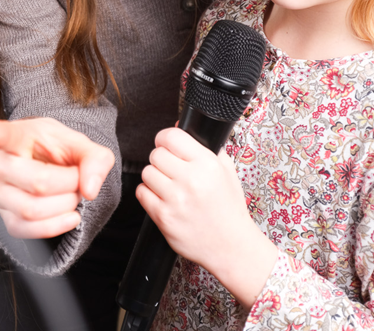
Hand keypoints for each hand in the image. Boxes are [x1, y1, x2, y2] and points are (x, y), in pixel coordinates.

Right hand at [0, 117, 114, 238]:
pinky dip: (55, 226)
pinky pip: (28, 231)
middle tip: (76, 177)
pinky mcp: (5, 218)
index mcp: (17, 136)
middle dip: (69, 185)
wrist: (49, 167)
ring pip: (32, 210)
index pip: (5, 135)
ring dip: (64, 206)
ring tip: (72, 194)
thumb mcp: (81, 145)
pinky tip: (70, 216)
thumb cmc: (59, 151)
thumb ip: (95, 159)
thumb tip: (89, 190)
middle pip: (37, 182)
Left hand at [136, 127, 276, 306]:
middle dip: (161, 160)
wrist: (232, 247)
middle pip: (156, 154)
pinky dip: (148, 194)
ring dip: (154, 177)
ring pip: (146, 172)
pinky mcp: (163, 218)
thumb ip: (205, 146)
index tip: (167, 145)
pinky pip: (141, 193)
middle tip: (171, 170)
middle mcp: (190, 180)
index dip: (165, 139)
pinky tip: (162, 199)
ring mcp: (175, 200)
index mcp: (207, 164)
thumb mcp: (226, 171)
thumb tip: (179, 125)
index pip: (171, 136)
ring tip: (168, 186)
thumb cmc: (229, 208)